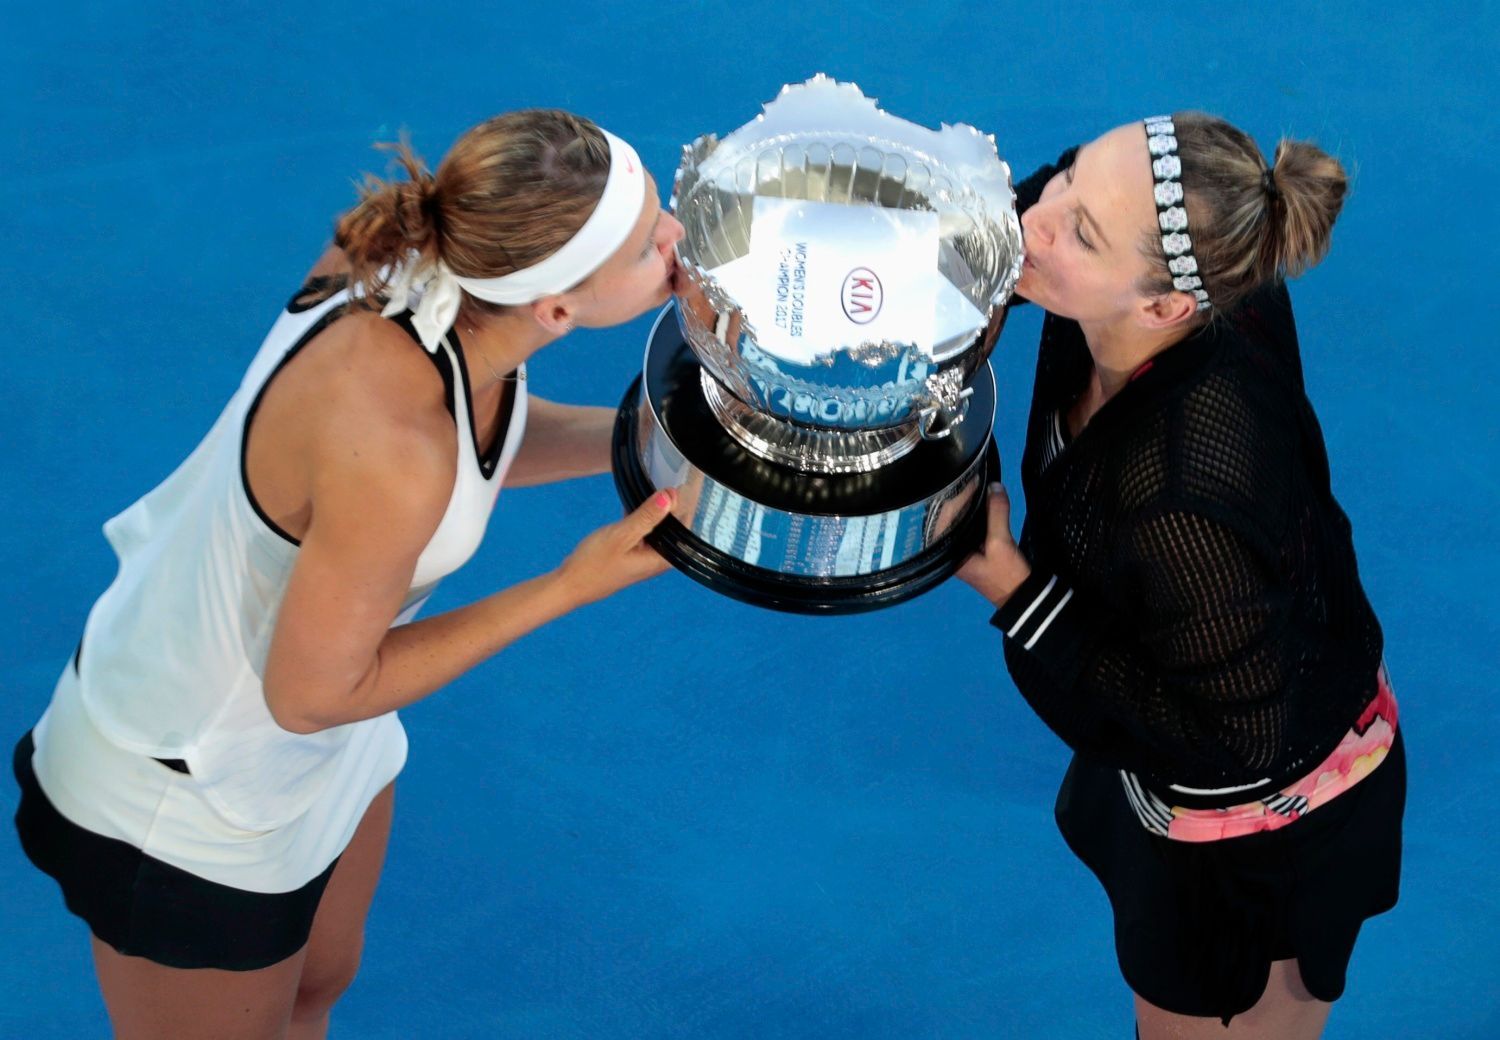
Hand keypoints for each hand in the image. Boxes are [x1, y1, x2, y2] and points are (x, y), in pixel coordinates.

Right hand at [554, 489, 676, 606]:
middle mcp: (656, 560)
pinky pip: (644, 533)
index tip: (681, 483)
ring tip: (657, 486)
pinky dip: (643, 519)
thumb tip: (670, 496)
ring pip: (658, 530)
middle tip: (669, 481)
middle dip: (673, 507)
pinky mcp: (631, 554)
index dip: (685, 506)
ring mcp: (643, 557)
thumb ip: (646, 516)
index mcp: (661, 559)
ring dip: (657, 512)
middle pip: (673, 529)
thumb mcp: (621, 536)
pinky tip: (638, 504)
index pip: (685, 530)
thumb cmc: (593, 564)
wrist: (568, 585)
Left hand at [955, 483, 1031, 606]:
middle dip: (959, 498)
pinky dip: (975, 513)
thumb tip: (995, 486)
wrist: (1022, 595)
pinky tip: (983, 501)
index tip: (971, 481)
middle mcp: (949, 550)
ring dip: (967, 505)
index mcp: (948, 553)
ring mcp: (961, 550)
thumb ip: (996, 513)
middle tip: (972, 479)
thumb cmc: (1006, 574)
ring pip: (959, 521)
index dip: (956, 497)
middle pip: (948, 518)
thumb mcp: (1001, 542)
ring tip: (977, 485)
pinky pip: (969, 526)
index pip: (944, 518)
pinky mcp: (973, 548)